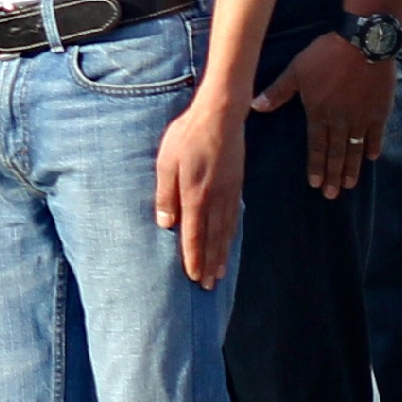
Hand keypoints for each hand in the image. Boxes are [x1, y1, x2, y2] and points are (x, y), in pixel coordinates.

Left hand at [154, 88, 243, 287]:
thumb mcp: (166, 162)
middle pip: (213, 239)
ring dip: (222, 254)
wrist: (221, 115)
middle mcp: (215, 198)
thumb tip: (165, 224)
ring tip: (219, 273)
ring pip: (226, 231)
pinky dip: (231, 235)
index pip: (194, 234)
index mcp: (195, 194)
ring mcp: (229, 193)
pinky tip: (228, 243)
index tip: (192, 277)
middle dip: (209, 264)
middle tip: (208, 285)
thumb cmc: (187, 136)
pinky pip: (234, 217)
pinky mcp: (236, 185)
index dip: (193, 257)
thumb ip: (165, 194)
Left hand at [252, 30, 396, 198]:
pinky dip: (373, 147)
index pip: (316, 146)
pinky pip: (376, 134)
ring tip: (349, 185)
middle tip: (332, 195)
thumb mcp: (296, 70)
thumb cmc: (325, 55)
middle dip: (332, 175)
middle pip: (336, 153)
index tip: (314, 184)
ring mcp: (361, 117)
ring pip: (355, 148)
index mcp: (318, 113)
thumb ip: (278, 91)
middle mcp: (340, 120)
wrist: (362, 43)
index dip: (315, 166)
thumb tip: (255, 106)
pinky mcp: (379, 111)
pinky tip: (371, 159)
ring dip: (352, 168)